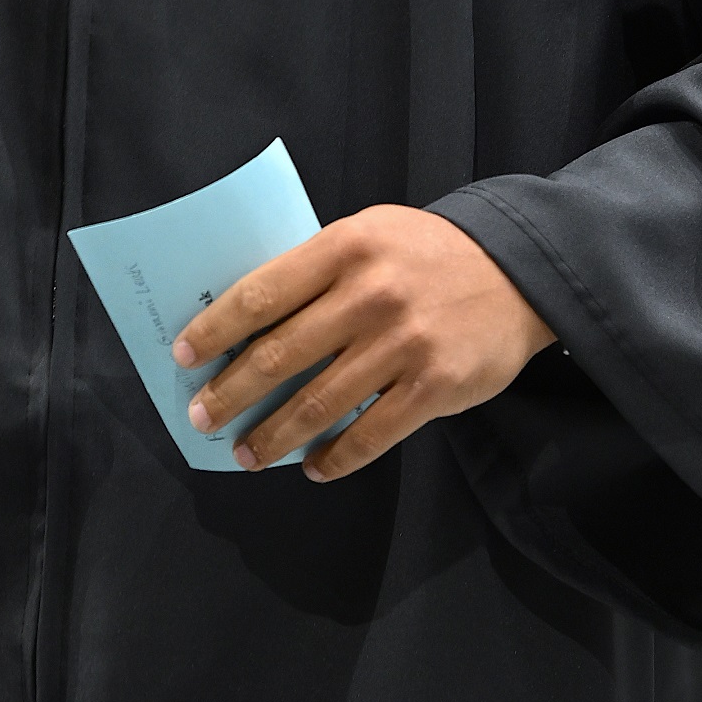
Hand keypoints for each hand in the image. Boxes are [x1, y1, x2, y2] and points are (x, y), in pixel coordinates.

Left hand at [173, 205, 553, 481]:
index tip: (184, 355)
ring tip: (246, 454)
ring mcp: (403, 344)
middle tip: (202, 417)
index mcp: (345, 247)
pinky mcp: (434, 387)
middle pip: (280, 355)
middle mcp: (370, 295)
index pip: (262, 293)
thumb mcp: (369, 234)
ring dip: (273, 435)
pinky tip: (312, 467)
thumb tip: (250, 321)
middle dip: (231, 392)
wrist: (518, 272)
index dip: (216, 329)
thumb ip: (318, 271)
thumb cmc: (425, 253)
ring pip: (318, 403)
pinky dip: (334, 459)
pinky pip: (370, 435)